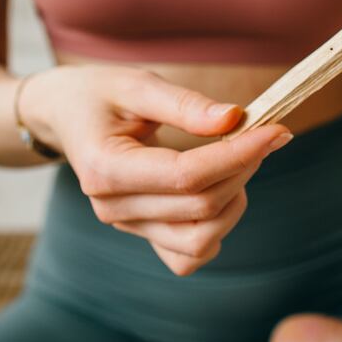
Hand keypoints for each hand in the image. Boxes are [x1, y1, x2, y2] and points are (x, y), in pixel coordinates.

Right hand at [25, 65, 291, 275]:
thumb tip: (236, 119)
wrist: (66, 116)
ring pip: (201, 240)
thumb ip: (186, 104)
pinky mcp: (143, 235)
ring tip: (238, 161)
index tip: (275, 130)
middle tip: (262, 133)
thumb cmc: (100, 95)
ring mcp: (127, 227)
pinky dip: (216, 231)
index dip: (237, 155)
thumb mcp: (137, 84)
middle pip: (201, 206)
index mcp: (104, 168)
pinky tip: (221, 192)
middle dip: (243, 168)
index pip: (186, 175)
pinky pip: (189, 257)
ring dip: (235, 201)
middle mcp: (112, 207)